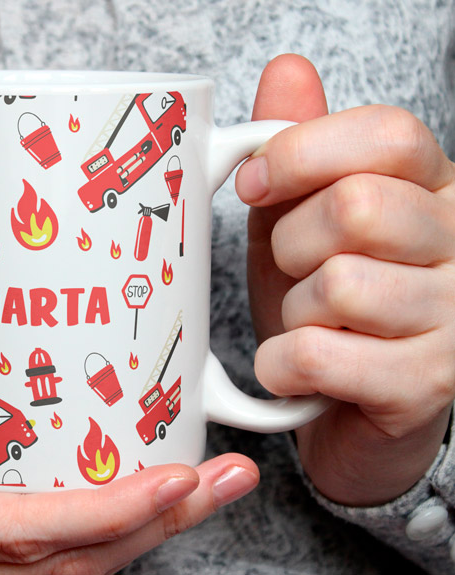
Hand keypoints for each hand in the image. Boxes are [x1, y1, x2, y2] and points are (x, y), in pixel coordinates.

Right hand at [0, 357, 258, 573]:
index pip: (21, 533)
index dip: (106, 515)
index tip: (175, 481)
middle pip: (65, 564)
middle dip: (152, 526)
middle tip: (222, 478)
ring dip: (144, 538)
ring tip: (205, 490)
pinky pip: (49, 572)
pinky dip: (106, 546)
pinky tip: (146, 508)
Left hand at [237, 54, 454, 506]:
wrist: (351, 410)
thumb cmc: (328, 308)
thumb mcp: (305, 220)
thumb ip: (300, 150)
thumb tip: (286, 69)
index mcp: (436, 190)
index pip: (386, 135)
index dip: (302, 153)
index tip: (253, 185)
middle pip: (357, 206)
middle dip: (290, 243)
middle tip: (292, 270)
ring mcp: (454, 319)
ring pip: (338, 284)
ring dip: (292, 311)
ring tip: (307, 325)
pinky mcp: (428, 385)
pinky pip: (321, 354)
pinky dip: (282, 364)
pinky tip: (294, 369)